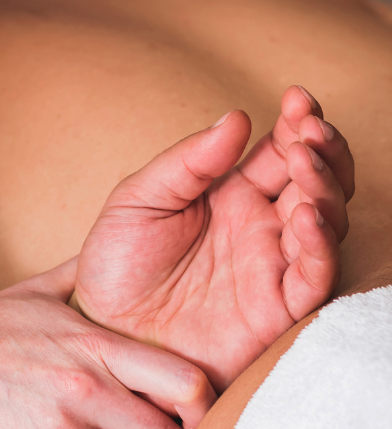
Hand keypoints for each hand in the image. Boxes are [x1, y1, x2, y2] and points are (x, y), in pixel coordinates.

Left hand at [74, 86, 351, 392]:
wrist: (103, 330)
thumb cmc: (117, 263)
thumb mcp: (138, 199)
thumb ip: (187, 162)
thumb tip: (236, 118)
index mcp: (231, 193)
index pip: (280, 151)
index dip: (297, 123)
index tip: (297, 97)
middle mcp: (260, 226)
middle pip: (316, 181)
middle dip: (322, 150)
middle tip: (311, 128)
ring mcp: (271, 265)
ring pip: (325, 221)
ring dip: (325, 188)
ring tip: (305, 162)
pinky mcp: (275, 309)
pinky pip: (313, 276)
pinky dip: (318, 245)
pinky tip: (305, 215)